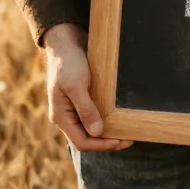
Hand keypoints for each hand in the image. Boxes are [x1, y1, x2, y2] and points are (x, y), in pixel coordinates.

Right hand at [41, 23, 131, 151]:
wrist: (65, 43)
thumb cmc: (68, 62)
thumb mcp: (76, 85)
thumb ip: (86, 109)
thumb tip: (97, 132)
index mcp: (61, 117)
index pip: (82, 143)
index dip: (102, 145)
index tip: (121, 141)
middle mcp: (66, 117)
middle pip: (87, 140)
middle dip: (107, 142)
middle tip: (129, 139)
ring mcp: (73, 110)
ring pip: (91, 131)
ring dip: (108, 135)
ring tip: (126, 132)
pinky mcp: (81, 102)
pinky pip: (93, 119)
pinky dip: (106, 123)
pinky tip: (119, 120)